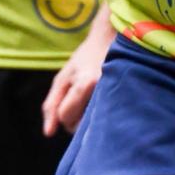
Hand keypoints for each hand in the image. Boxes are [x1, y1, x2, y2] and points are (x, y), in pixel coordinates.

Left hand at [42, 6, 114, 136]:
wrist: (113, 41)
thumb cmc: (83, 61)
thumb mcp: (61, 79)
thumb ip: (51, 106)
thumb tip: (48, 134)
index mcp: (87, 83)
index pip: (66, 116)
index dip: (63, 114)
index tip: (70, 100)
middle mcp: (104, 90)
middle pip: (80, 127)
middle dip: (75, 121)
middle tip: (81, 101)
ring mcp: (117, 95)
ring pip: (93, 127)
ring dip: (88, 120)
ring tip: (92, 101)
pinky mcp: (126, 98)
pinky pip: (107, 120)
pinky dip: (100, 117)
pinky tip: (103, 104)